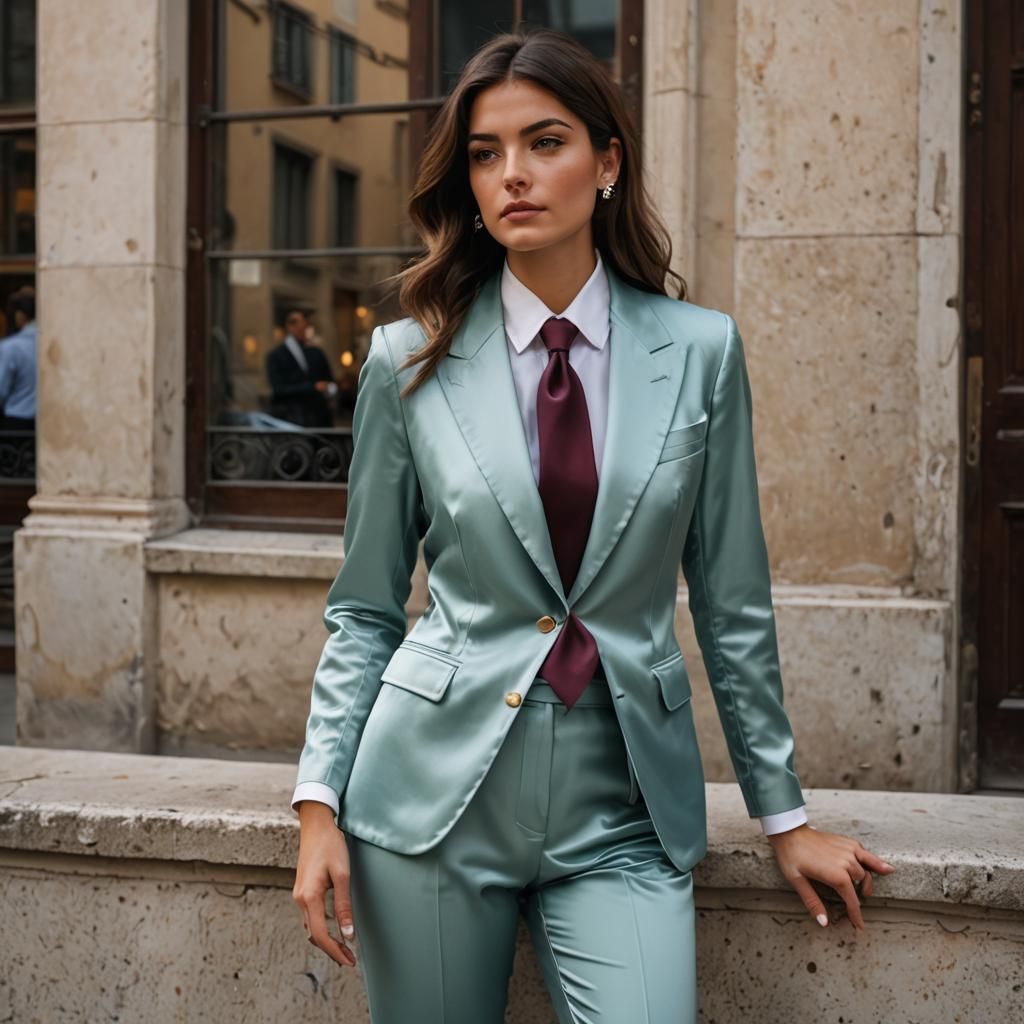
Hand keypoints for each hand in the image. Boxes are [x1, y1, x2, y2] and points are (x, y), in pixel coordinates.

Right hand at [292, 802, 357, 966]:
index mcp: (310, 897)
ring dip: (326, 940)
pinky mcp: (303, 890)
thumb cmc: (331, 845)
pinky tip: (333, 928)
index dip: (335, 951)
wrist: (316, 826)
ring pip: (311, 927)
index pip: (321, 934)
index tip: (349, 961)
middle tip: (350, 960)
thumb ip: (344, 904)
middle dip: (331, 950)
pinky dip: (321, 928)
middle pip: (314, 934)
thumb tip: (348, 933)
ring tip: (344, 949)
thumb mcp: (342, 874)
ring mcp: (299, 894)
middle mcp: (301, 899)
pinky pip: (311, 916)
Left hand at [767, 823, 894, 929]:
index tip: (859, 927)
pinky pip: (866, 854)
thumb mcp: (797, 881)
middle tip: (853, 907)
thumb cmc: (791, 855)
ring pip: (865, 871)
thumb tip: (824, 922)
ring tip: (865, 892)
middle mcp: (846, 862)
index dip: (856, 915)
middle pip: (860, 885)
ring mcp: (848, 850)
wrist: (789, 831)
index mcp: (836, 874)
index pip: (852, 900)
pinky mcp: (847, 842)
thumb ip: (812, 902)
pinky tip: (886, 868)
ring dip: (866, 882)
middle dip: (858, 897)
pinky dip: (876, 863)